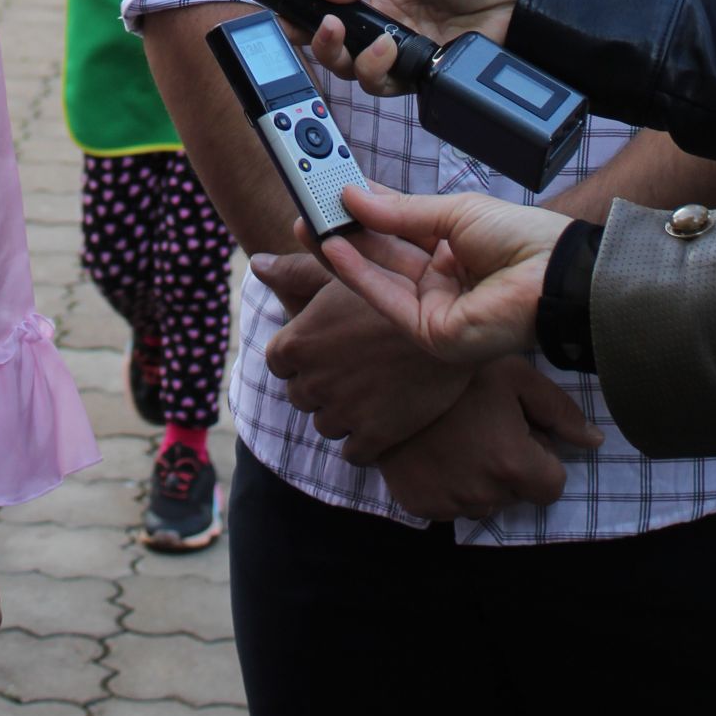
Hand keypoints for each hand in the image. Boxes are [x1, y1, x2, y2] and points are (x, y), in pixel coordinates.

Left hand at [253, 245, 464, 460]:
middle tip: (354, 366)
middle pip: (301, 395)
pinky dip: (365, 440)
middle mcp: (312, 382)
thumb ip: (296, 271)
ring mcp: (343, 413)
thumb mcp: (347, 274)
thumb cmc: (399, 288)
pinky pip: (354, 452)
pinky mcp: (374, 438)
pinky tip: (384, 415)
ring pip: (326, 425)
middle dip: (320, 383)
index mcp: (297, 342)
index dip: (301, 355)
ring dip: (342, 413)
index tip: (325, 347)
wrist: (457, 321)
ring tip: (372, 389)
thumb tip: (258, 263)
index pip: (278, 362)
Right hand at [302, 0, 532, 91]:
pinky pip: (383, 83)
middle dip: (318, 38)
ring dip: (349, 57)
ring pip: (351, 65)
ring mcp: (398, 45)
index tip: (287, 6)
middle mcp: (382, 15)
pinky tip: (392, 54)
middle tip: (323, 30)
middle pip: (332, 35)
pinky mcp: (416, 72)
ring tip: (374, 43)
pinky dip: (379, 72)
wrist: (521, 2)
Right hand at [319, 186, 563, 367]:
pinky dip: (357, 275)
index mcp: (451, 251)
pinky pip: (386, 300)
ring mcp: (434, 310)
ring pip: (377, 278)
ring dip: (341, 251)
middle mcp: (440, 282)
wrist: (554, 276)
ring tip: (307, 223)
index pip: (397, 229)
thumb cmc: (520, 239)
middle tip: (309, 206)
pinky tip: (332, 249)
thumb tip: (355, 195)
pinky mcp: (430, 334)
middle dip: (345, 230)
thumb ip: (401, 212)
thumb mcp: (454, 213)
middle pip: (382, 255)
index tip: (333, 190)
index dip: (365, 210)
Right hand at [373, 359, 600, 523]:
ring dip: (479, 480)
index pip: (551, 485)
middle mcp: (484, 495)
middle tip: (485, 430)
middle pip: (516, 494)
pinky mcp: (419, 506)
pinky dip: (447, 486)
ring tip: (459, 439)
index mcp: (513, 465)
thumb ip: (560, 412)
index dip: (540, 459)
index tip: (519, 433)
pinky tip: (437, 453)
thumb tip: (595, 442)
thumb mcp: (516, 377)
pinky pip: (449, 507)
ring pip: (483, 503)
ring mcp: (448, 505)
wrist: (389, 376)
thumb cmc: (460, 374)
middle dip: (509, 469)